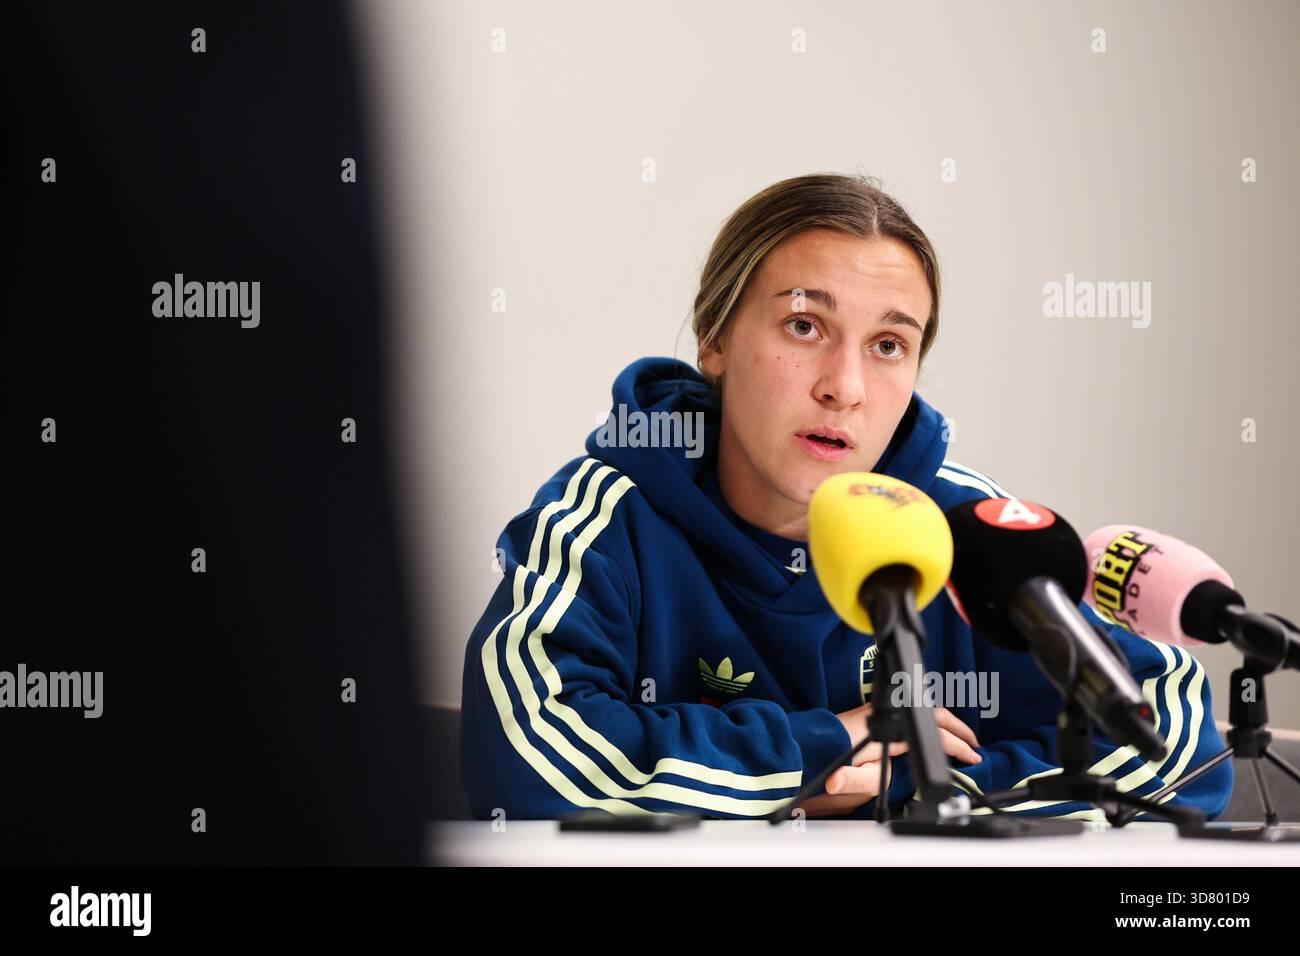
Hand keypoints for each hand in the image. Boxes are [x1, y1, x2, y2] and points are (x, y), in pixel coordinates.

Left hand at [797, 704, 982, 817]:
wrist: (807, 745)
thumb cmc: (830, 761)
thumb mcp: (846, 778)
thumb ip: (853, 781)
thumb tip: (836, 784)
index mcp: (890, 732)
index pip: (934, 735)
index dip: (958, 746)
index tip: (973, 758)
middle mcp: (888, 718)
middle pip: (934, 715)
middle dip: (959, 729)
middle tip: (974, 745)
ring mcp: (881, 713)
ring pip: (923, 709)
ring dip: (945, 722)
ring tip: (959, 737)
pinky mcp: (873, 714)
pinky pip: (911, 711)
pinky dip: (929, 719)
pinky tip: (931, 730)